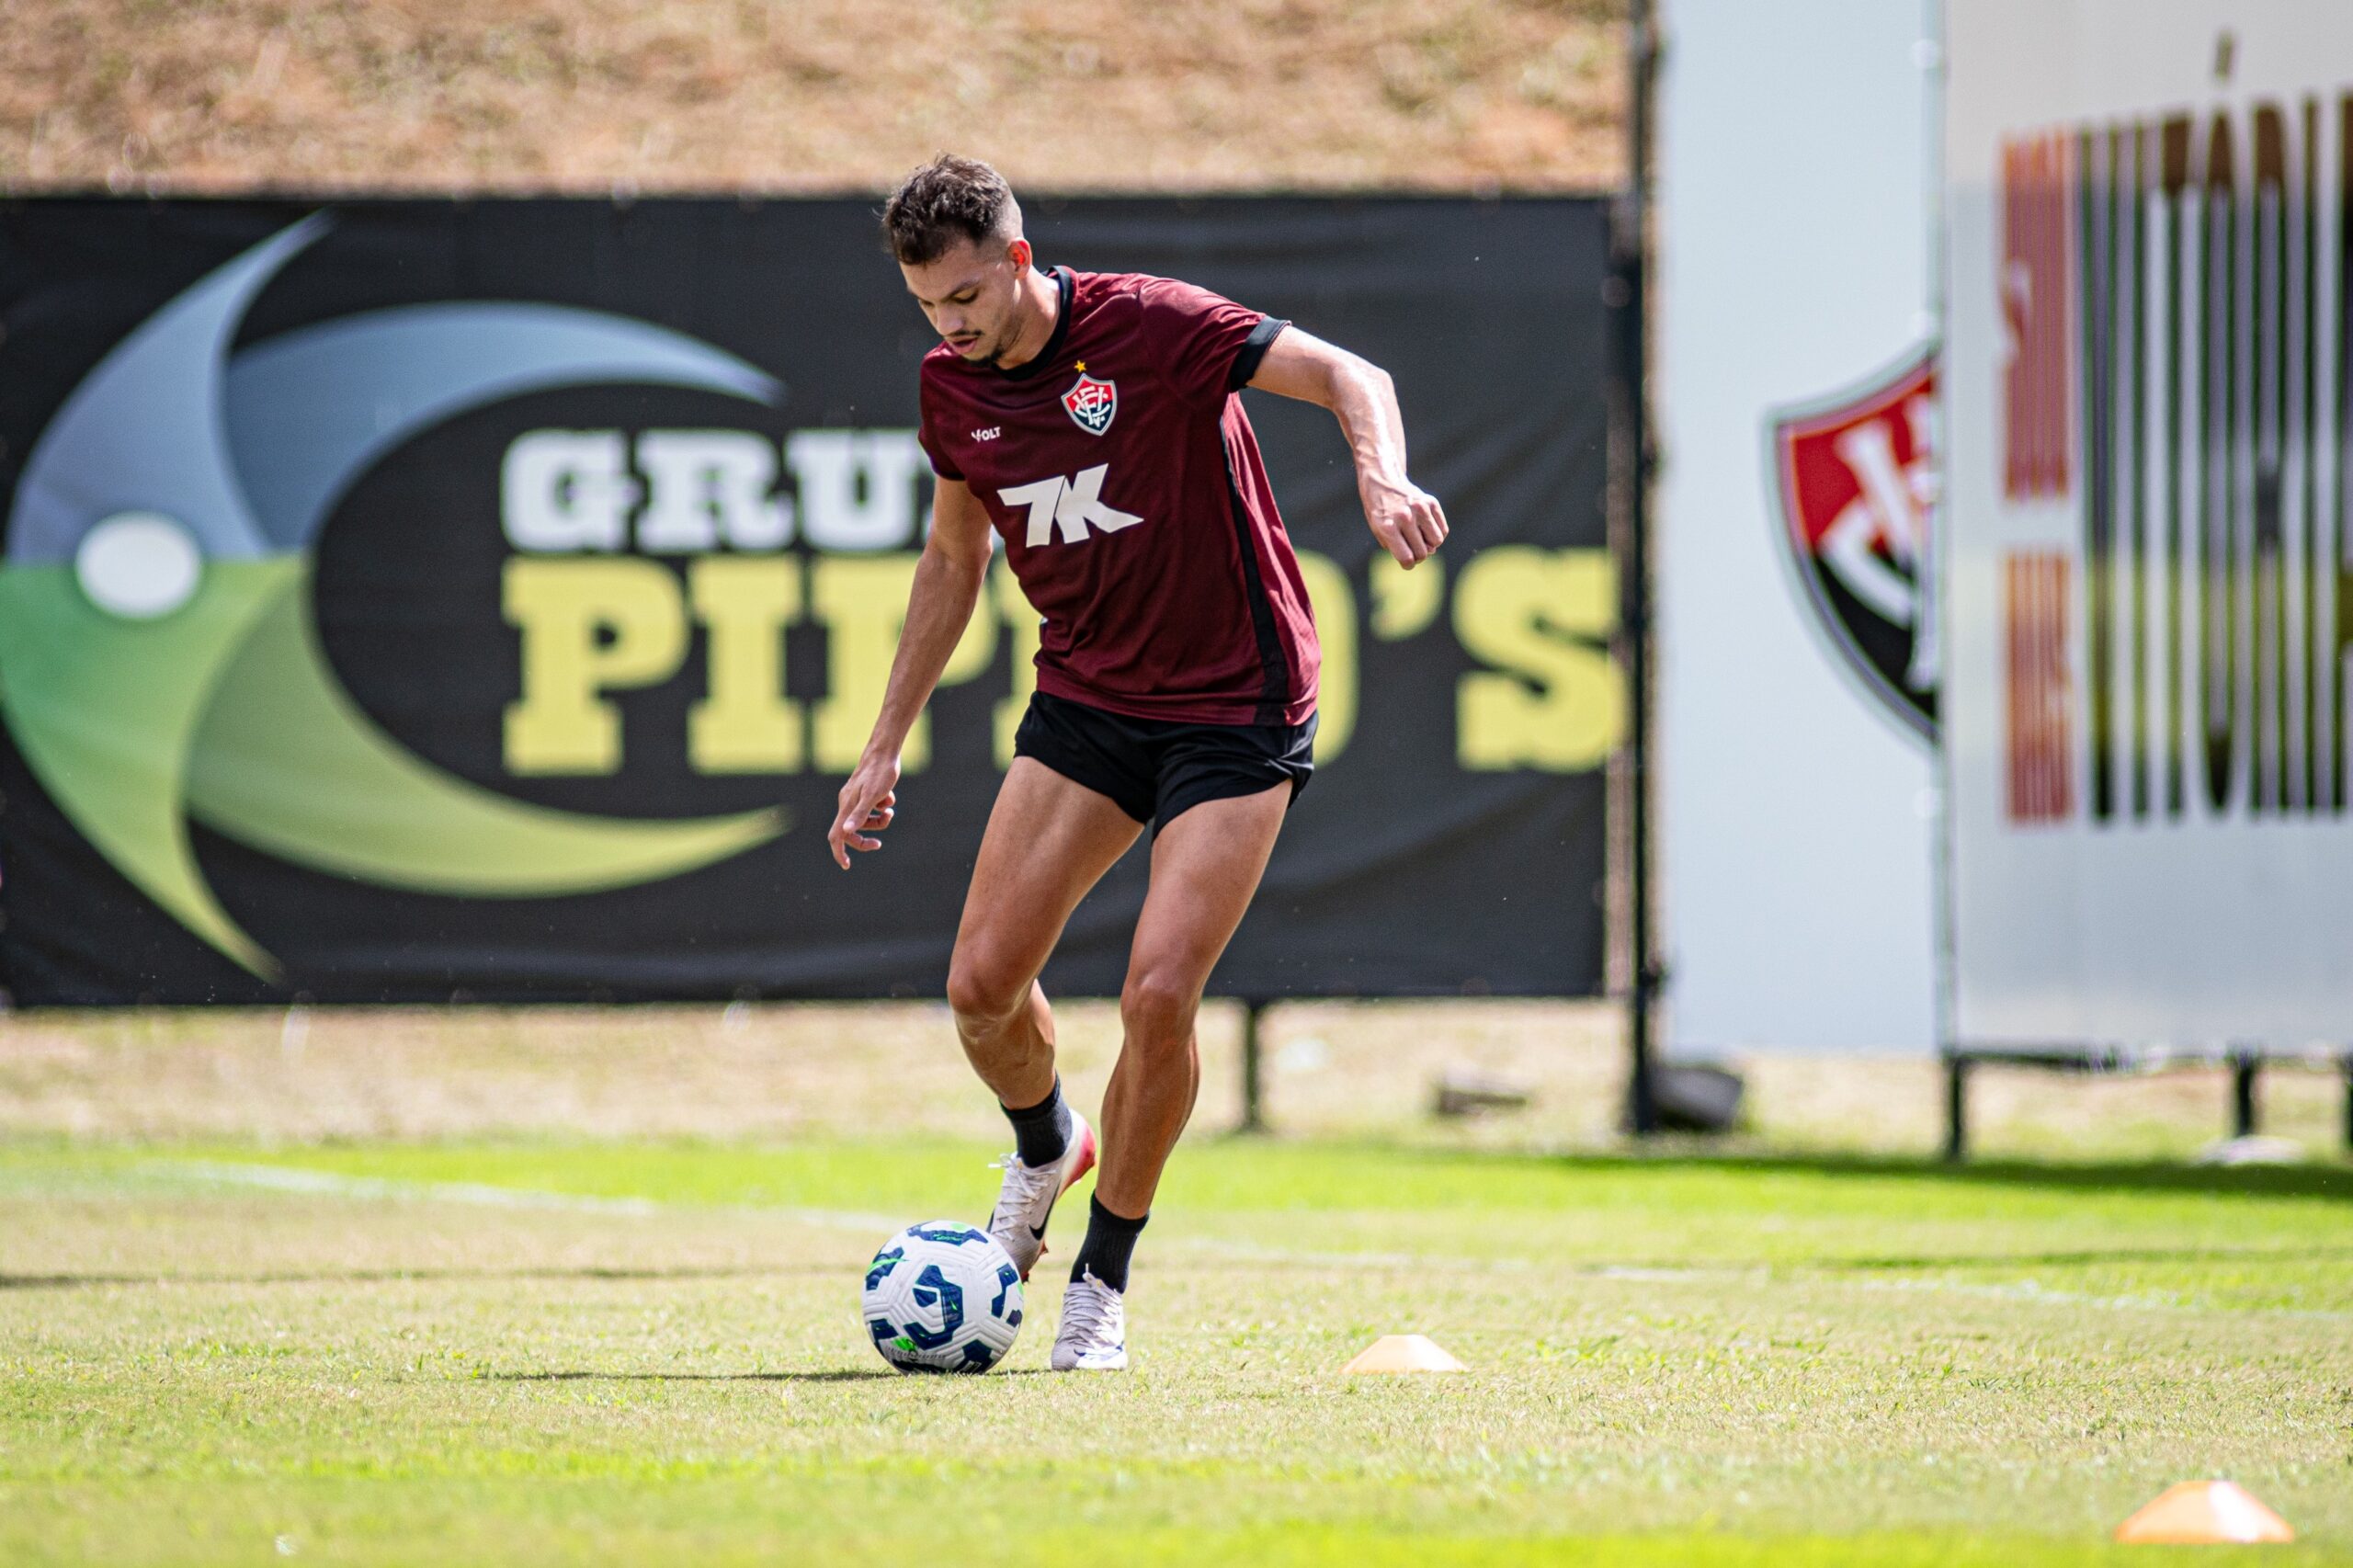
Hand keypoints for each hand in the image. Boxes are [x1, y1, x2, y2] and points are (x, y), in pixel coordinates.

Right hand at [828, 754, 900, 868]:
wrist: (885, 752)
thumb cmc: (879, 772)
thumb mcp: (872, 795)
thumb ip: (860, 814)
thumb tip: (846, 832)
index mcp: (846, 807)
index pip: (837, 835)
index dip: (839, 852)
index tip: (847, 865)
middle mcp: (848, 804)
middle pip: (851, 832)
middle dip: (865, 839)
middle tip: (878, 844)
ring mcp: (856, 798)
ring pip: (865, 820)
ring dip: (879, 821)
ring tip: (890, 810)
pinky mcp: (866, 793)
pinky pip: (872, 808)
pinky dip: (882, 807)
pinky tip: (889, 797)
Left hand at [1363, 473, 1447, 568]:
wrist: (1383, 482)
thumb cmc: (1381, 512)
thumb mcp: (1380, 532)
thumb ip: (1399, 547)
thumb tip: (1429, 552)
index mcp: (1388, 527)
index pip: (1406, 558)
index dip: (1408, 564)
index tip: (1407, 562)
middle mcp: (1405, 517)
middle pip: (1422, 552)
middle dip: (1418, 555)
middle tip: (1411, 548)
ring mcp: (1420, 508)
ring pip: (1437, 541)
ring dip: (1430, 544)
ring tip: (1419, 536)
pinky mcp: (1431, 502)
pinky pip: (1443, 530)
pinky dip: (1436, 534)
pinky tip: (1425, 528)